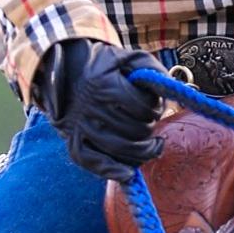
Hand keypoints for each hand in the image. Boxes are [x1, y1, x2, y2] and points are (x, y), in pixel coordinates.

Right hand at [33, 39, 165, 180]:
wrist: (68, 76)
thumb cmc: (105, 68)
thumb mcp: (127, 59)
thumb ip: (149, 68)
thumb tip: (166, 88)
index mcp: (103, 85)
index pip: (141, 107)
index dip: (154, 109)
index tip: (154, 107)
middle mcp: (89, 108)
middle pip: (134, 130)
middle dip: (149, 128)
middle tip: (150, 123)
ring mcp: (80, 128)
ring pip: (120, 149)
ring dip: (143, 151)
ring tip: (152, 145)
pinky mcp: (74, 142)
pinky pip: (93, 163)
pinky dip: (113, 171)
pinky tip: (128, 174)